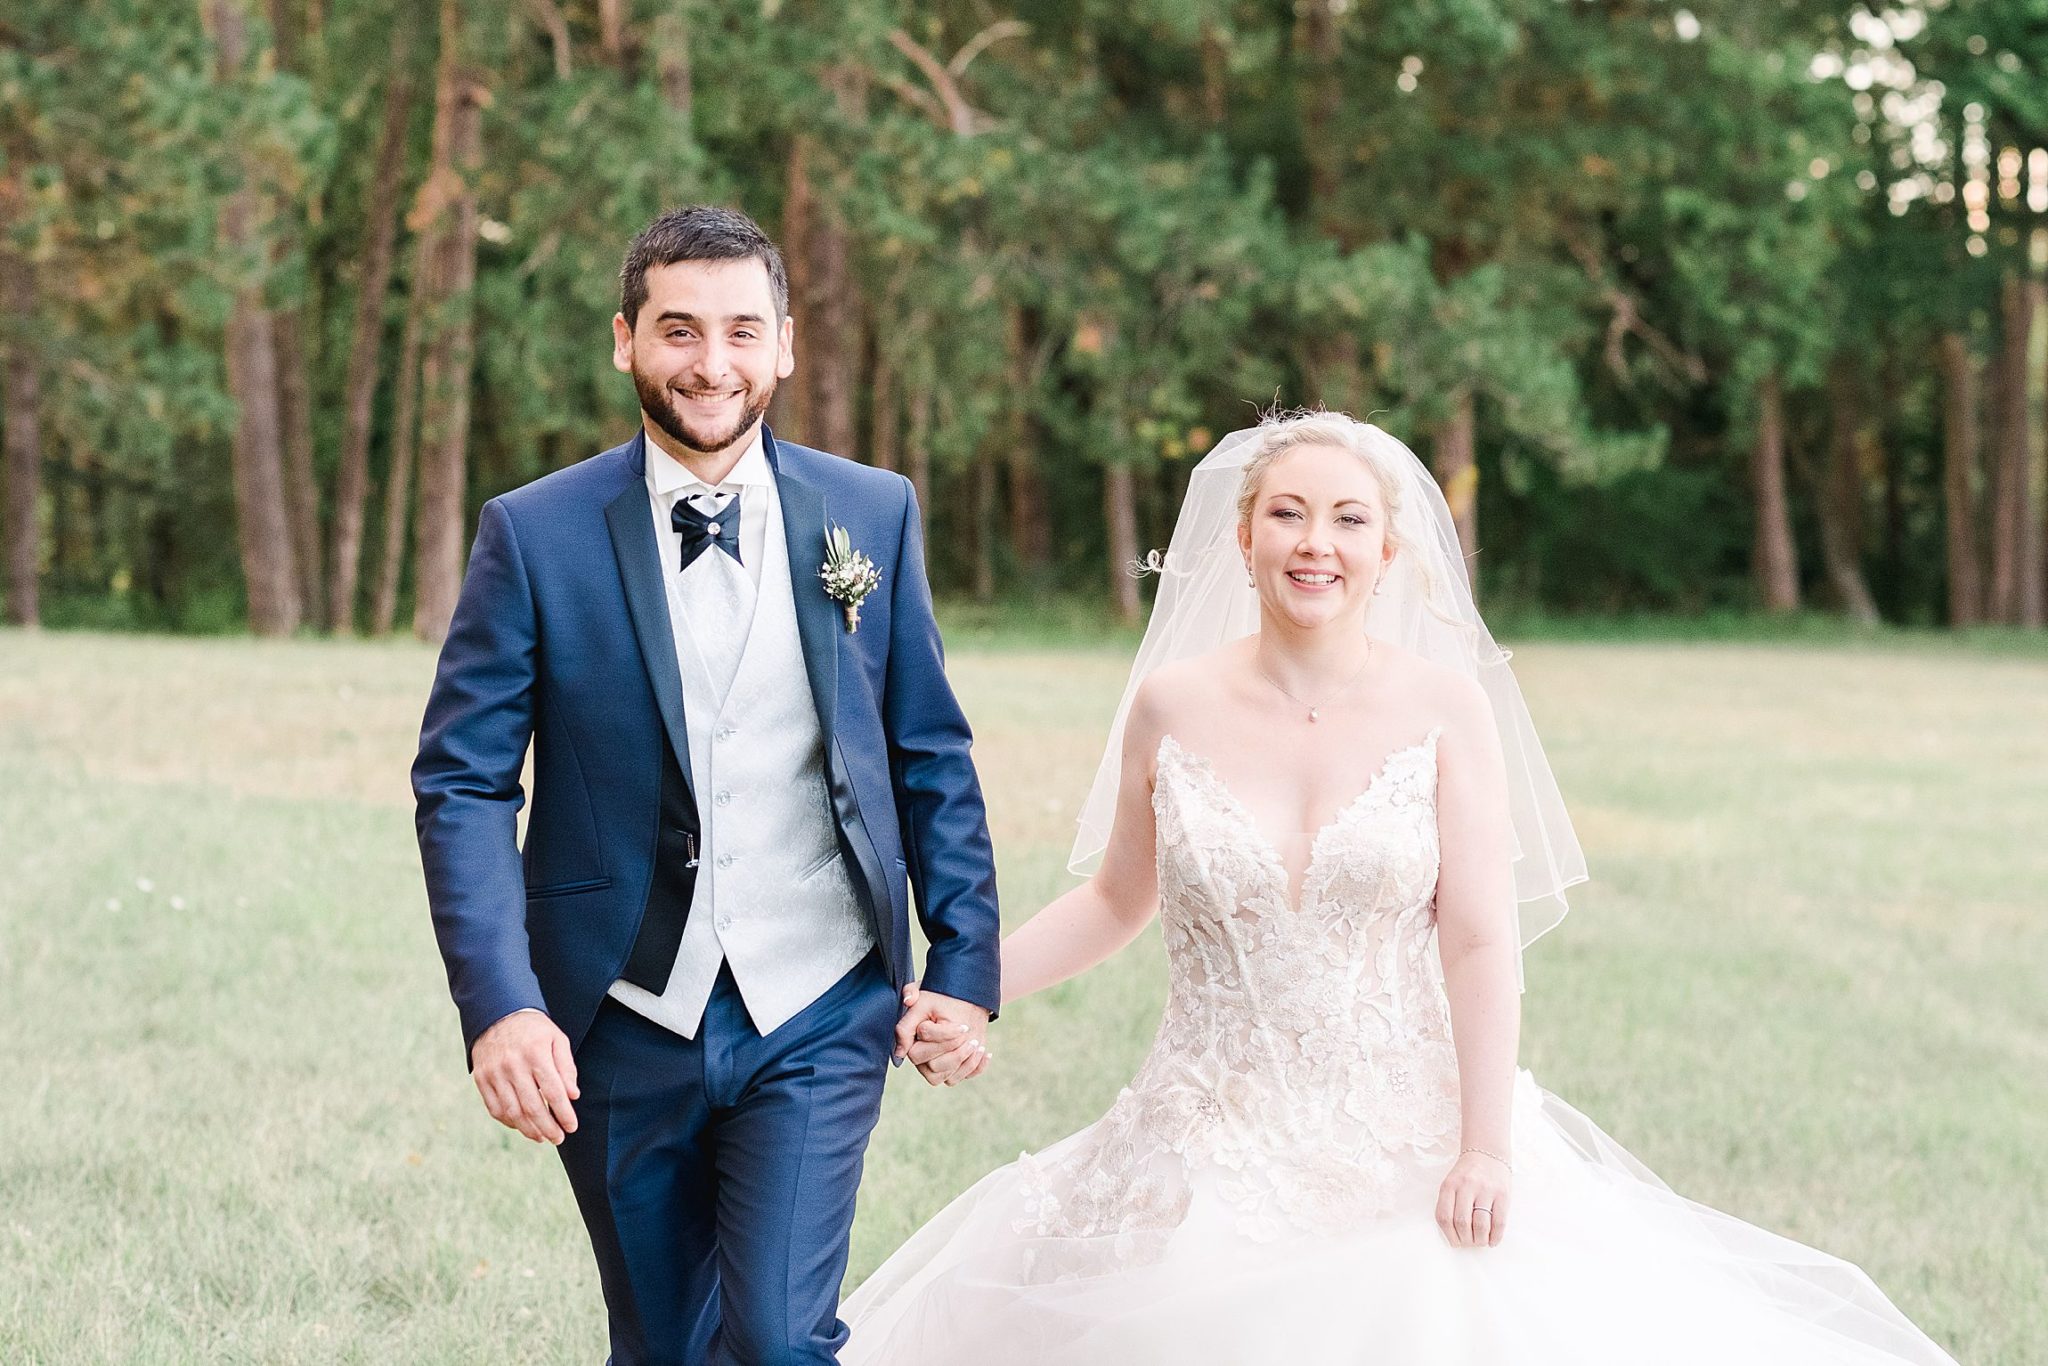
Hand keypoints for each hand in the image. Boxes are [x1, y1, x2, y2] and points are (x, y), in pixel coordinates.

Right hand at [470, 1010, 579, 1144]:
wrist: (498, 1014)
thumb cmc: (534, 1030)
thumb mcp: (557, 1039)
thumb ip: (566, 1067)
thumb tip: (573, 1096)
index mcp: (536, 1053)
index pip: (553, 1092)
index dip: (564, 1113)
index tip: (572, 1127)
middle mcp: (513, 1065)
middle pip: (532, 1106)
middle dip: (548, 1127)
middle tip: (558, 1138)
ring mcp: (494, 1073)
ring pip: (512, 1112)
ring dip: (528, 1129)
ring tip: (541, 1137)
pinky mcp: (481, 1078)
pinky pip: (495, 1108)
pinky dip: (509, 1121)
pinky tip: (521, 1126)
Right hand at [893, 982, 990, 1086]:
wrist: (962, 1005)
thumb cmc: (940, 1000)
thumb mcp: (925, 994)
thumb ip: (911, 993)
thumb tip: (907, 1001)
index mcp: (911, 1043)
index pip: (917, 1053)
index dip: (942, 1039)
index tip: (961, 1027)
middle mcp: (922, 1059)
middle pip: (934, 1067)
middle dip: (954, 1051)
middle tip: (969, 1035)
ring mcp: (937, 1068)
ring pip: (948, 1078)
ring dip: (966, 1062)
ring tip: (976, 1044)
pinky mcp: (953, 1071)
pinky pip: (963, 1077)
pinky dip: (976, 1067)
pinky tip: (984, 1052)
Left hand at [1436, 1149, 1510, 1247]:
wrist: (1487, 1153)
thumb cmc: (1467, 1174)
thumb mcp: (1451, 1183)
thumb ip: (1448, 1204)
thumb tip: (1452, 1235)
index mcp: (1450, 1185)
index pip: (1444, 1216)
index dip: (1449, 1235)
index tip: (1455, 1242)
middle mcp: (1467, 1186)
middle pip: (1462, 1222)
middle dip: (1465, 1240)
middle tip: (1469, 1244)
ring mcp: (1486, 1190)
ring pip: (1480, 1224)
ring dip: (1480, 1240)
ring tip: (1480, 1242)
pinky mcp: (1503, 1194)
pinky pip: (1499, 1222)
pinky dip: (1495, 1237)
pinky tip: (1492, 1241)